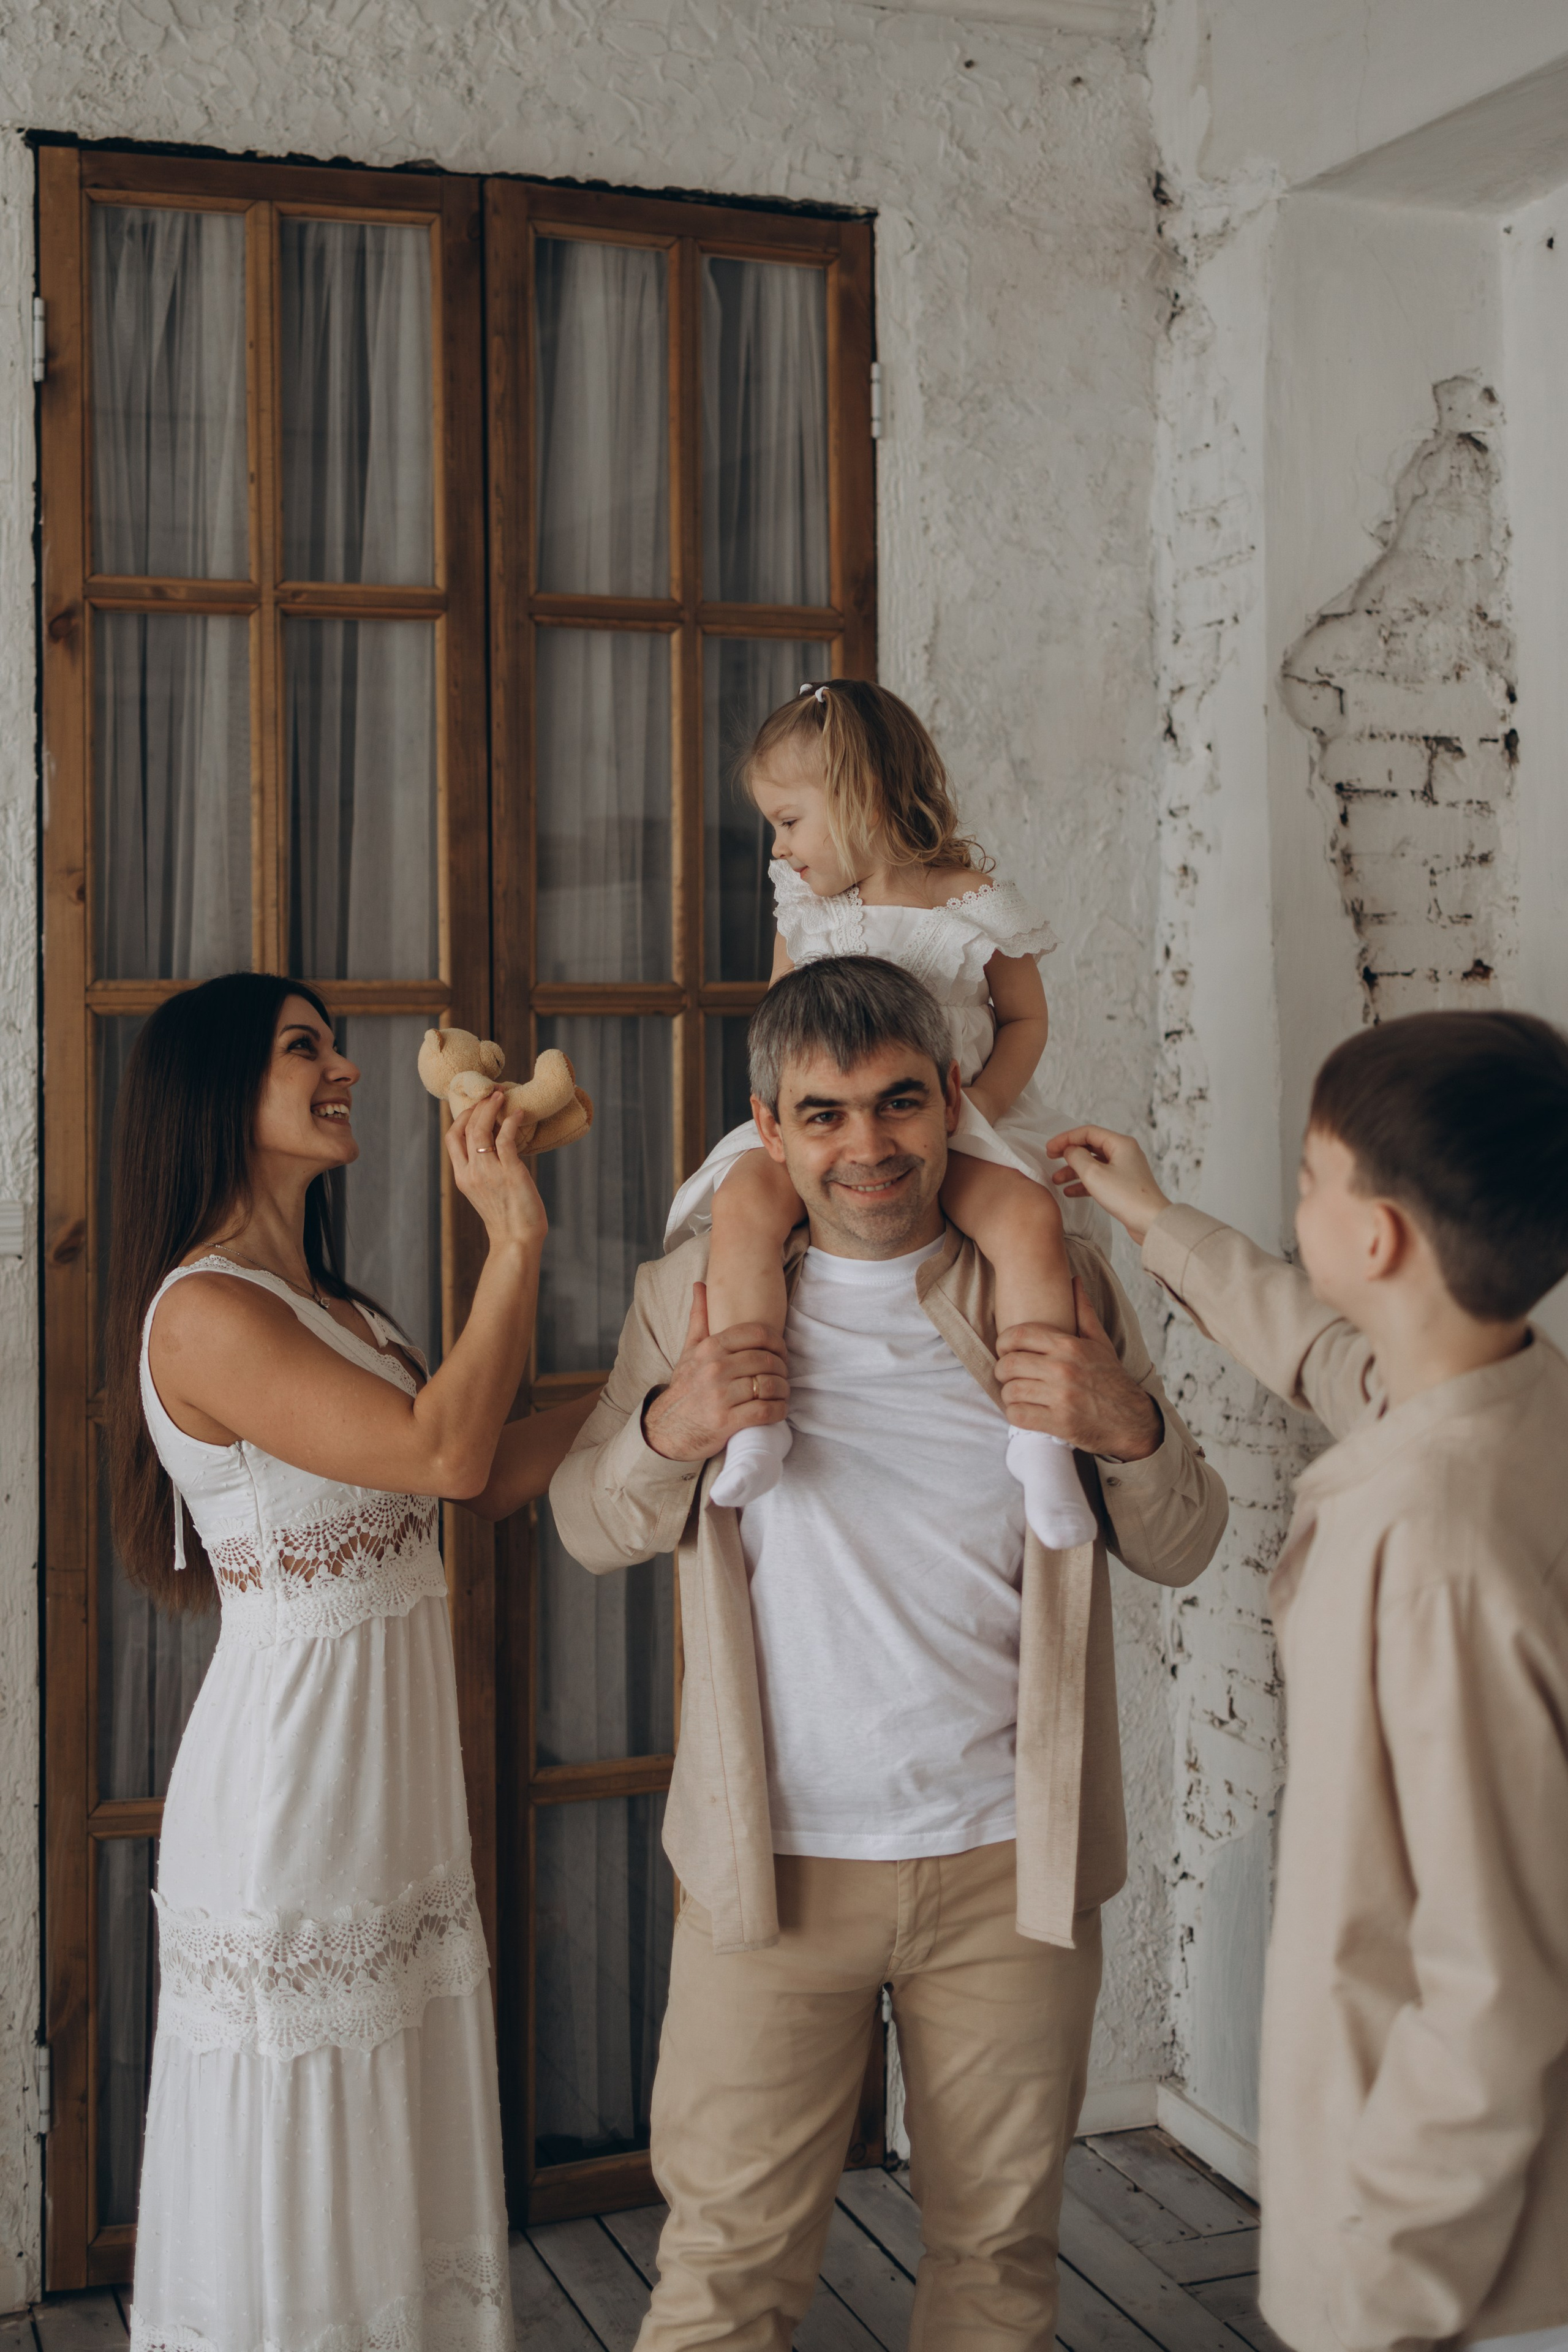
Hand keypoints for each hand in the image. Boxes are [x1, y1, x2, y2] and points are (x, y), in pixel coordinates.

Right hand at [446, 1087, 546, 1251]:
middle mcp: (471, 1172)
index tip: (476, 1107)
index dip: (462, 1118)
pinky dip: (511, 1121)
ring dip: (490, 1109)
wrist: (517, 1240)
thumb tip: (496, 1141)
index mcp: (462, 1177)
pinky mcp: (510, 1172)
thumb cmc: (507, 1217)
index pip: (452, 1138)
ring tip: (501, 1098)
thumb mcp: (487, 1190)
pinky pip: (506, 1138)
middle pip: (464, 1129)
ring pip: (481, 1130)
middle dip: (476, 1107)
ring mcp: (489, 1172)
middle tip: (491, 1096)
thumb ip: (485, 1168)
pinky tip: (518, 1114)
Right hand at [643, 1282, 788, 1463]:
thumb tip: (700, 1285)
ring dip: (783, 1390)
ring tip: (781, 1392)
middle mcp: (715, 1369)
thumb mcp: (689, 1351)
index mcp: (709, 1348)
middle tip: (782, 1374)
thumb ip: (699, 1318)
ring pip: (770, 1385)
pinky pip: (766, 1412)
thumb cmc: (685, 1387)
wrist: (666, 1429)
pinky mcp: (727, 1422)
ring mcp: (721, 1396)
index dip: (777, 1342)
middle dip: (782, 1368)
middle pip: (767, 1360)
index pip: (757, 1334)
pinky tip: (778, 1409)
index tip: (780, 1352)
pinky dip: (779, 1410)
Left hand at [996, 1280, 1161, 1460]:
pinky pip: (1018, 1415)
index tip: (1005, 1350)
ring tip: (1017, 1393)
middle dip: (1003, 1370)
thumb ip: (1083, 1310)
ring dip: (1009, 1394)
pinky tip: (1024, 1411)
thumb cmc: (1111, 1378)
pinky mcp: (1059, 1423)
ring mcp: (1061, 1397)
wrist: (1132, 1419)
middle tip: (1009, 1375)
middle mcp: (1063, 1369)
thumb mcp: (1100, 1341)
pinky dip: (1015, 1414)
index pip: (1019, 1335)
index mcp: (1069, 1346)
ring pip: (1011, 1391)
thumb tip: (1074, 1279)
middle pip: (1009, 1364)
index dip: (1003, 1342)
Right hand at [1046, 1125, 1170, 1248]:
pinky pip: (1100, 1178)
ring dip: (1074, 1171)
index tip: (1049, 1148)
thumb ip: (1077, 1157)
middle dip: (1069, 1154)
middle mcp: (1124, 1152)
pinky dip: (1084, 1183)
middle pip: (1090, 1146)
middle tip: (1051, 1158)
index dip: (1066, 1138)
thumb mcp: (1094, 1174)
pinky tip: (1070, 1191)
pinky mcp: (1123, 1185)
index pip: (1087, 1132)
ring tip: (1056, 1180)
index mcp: (1120, 1143)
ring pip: (1093, 1164)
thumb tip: (1069, 1150)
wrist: (1151, 1221)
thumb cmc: (1126, 1196)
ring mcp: (1124, 1169)